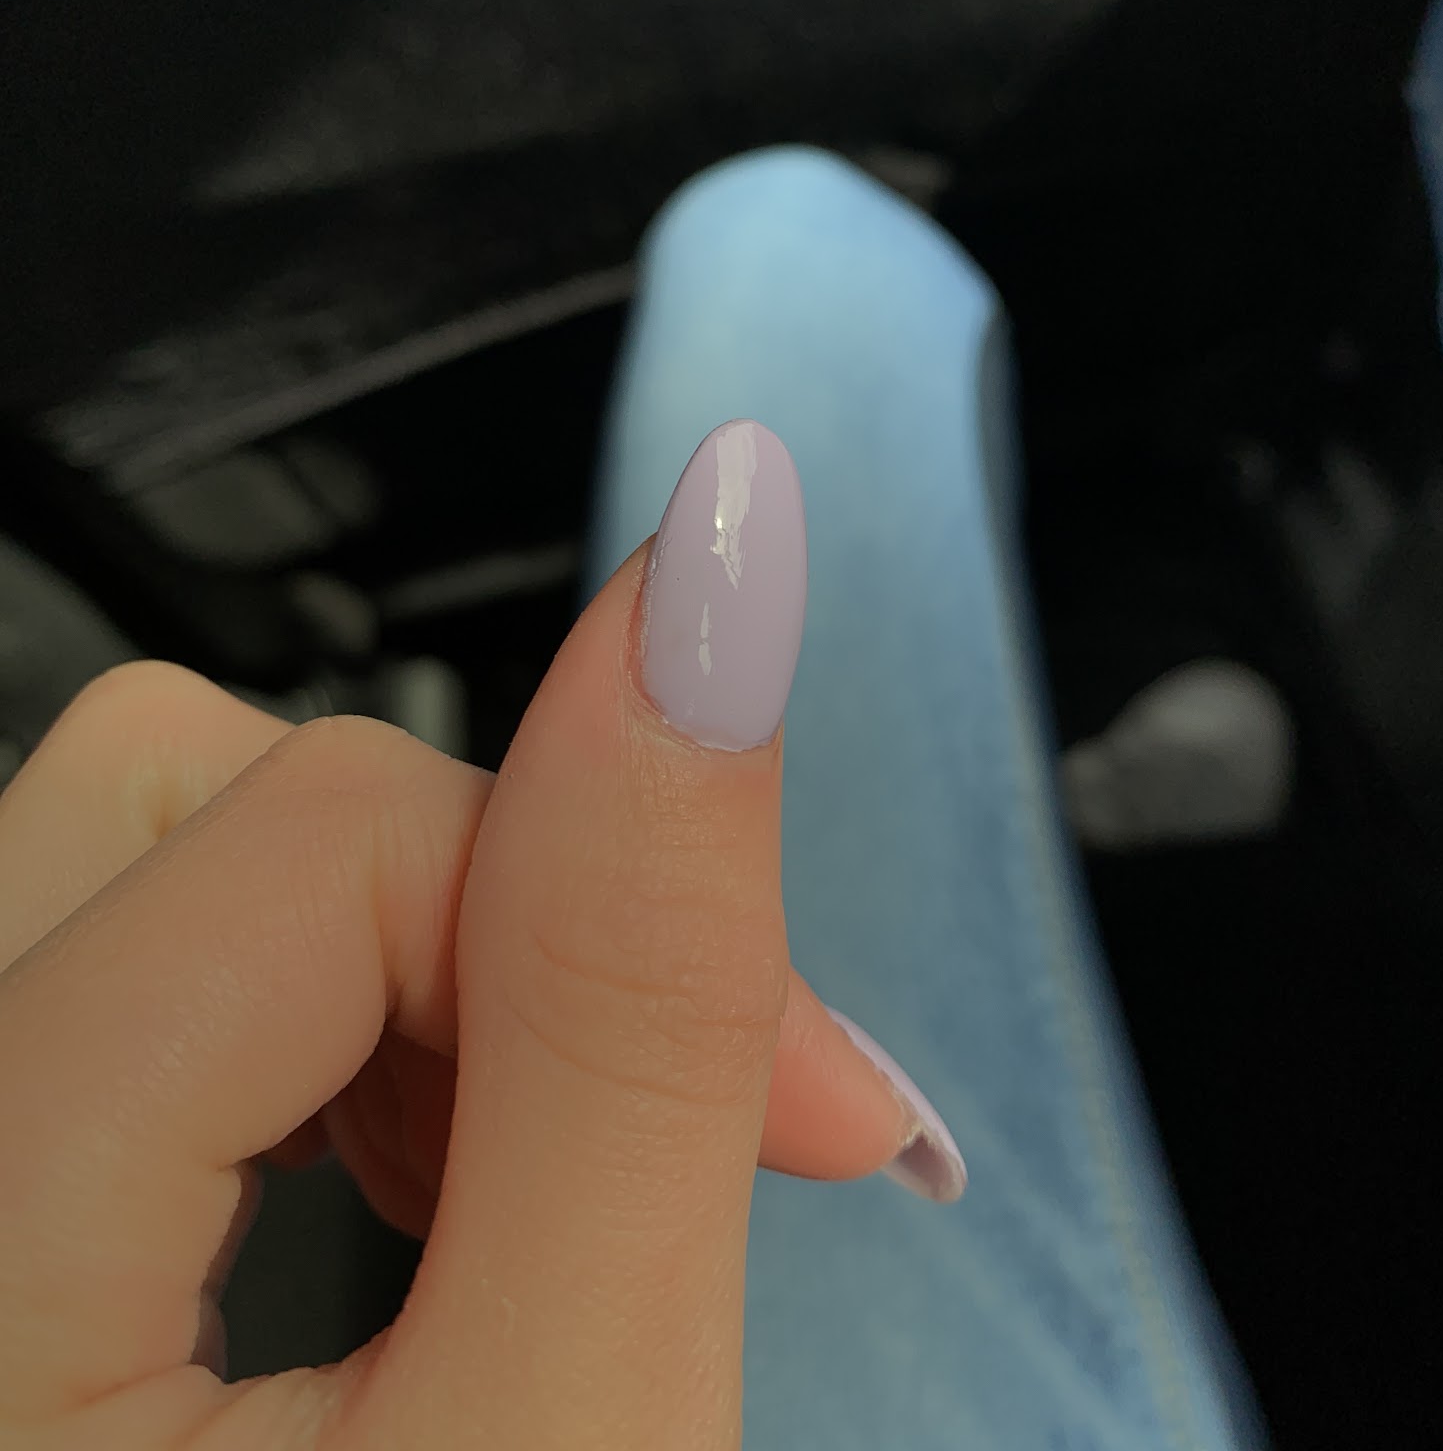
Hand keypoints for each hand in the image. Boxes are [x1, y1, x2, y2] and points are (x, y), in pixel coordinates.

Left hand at [0, 422, 961, 1448]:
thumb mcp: (571, 1437)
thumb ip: (632, 1021)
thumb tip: (712, 584)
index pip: (323, 832)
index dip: (619, 933)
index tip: (831, 1119)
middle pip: (176, 787)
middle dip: (462, 924)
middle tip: (621, 1144)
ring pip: (140, 856)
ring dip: (375, 973)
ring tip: (501, 1194)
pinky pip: (103, 967)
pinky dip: (285, 1031)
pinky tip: (379, 1195)